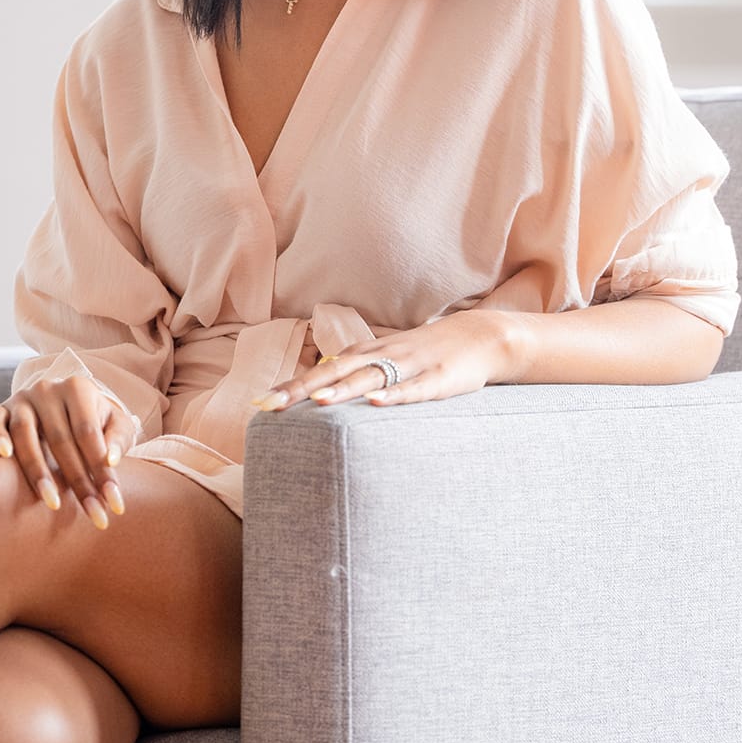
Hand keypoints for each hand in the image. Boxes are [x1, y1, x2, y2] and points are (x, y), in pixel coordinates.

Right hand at [0, 374, 132, 528]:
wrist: (66, 407)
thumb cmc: (97, 421)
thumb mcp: (116, 424)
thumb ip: (119, 439)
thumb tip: (110, 460)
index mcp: (78, 389)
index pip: (89, 433)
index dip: (101, 470)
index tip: (115, 505)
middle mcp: (48, 390)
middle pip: (60, 439)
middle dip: (78, 482)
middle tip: (94, 517)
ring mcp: (21, 399)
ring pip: (25, 433)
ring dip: (38, 471)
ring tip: (53, 503)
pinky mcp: (0, 410)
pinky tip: (5, 456)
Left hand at [251, 309, 508, 413]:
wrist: (480, 337)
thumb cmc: (428, 352)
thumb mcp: (389, 358)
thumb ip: (358, 372)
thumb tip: (322, 388)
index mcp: (369, 353)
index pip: (322, 370)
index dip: (293, 385)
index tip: (261, 401)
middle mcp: (383, 355)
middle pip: (336, 372)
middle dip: (302, 389)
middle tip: (270, 405)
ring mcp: (410, 365)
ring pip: (371, 378)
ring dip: (342, 391)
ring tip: (315, 404)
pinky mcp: (437, 379)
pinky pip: (413, 389)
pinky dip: (394, 396)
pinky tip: (375, 403)